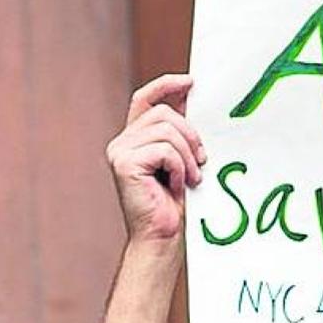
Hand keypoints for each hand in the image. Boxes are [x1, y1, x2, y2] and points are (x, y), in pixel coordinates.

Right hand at [106, 74, 206, 244]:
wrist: (162, 240)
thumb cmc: (174, 207)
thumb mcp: (182, 163)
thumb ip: (181, 135)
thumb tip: (192, 101)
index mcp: (134, 140)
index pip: (146, 98)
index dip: (167, 85)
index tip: (191, 82)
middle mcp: (122, 142)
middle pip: (164, 113)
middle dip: (191, 135)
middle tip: (202, 161)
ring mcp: (120, 152)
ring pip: (167, 130)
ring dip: (188, 156)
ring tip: (191, 179)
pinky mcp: (124, 163)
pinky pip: (165, 150)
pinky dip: (180, 168)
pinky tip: (177, 187)